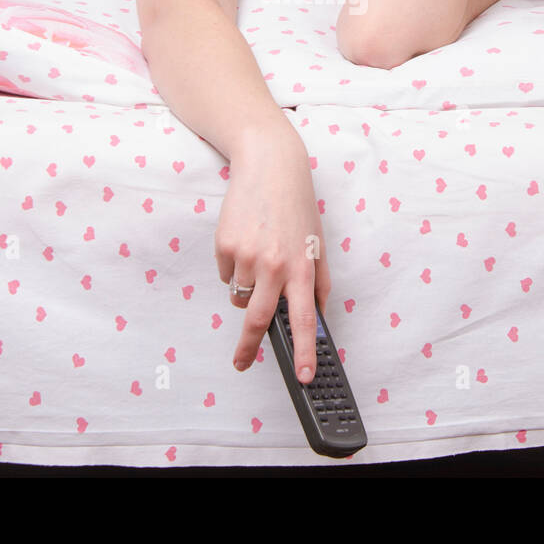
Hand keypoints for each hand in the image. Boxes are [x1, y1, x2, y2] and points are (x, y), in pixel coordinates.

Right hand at [215, 126, 330, 383]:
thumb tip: (317, 316)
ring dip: (245, 290)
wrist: (269, 165)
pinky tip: (245, 239)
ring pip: (238, 296)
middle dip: (248, 346)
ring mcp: (247, 256)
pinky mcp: (225, 245)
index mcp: (303, 267)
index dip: (305, 352)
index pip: (305, 320)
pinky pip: (225, 274)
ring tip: (257, 257)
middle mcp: (275, 265)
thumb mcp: (318, 242)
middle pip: (258, 320)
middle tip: (241, 362)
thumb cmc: (296, 204)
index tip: (304, 377)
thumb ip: (318, 282)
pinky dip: (233, 266)